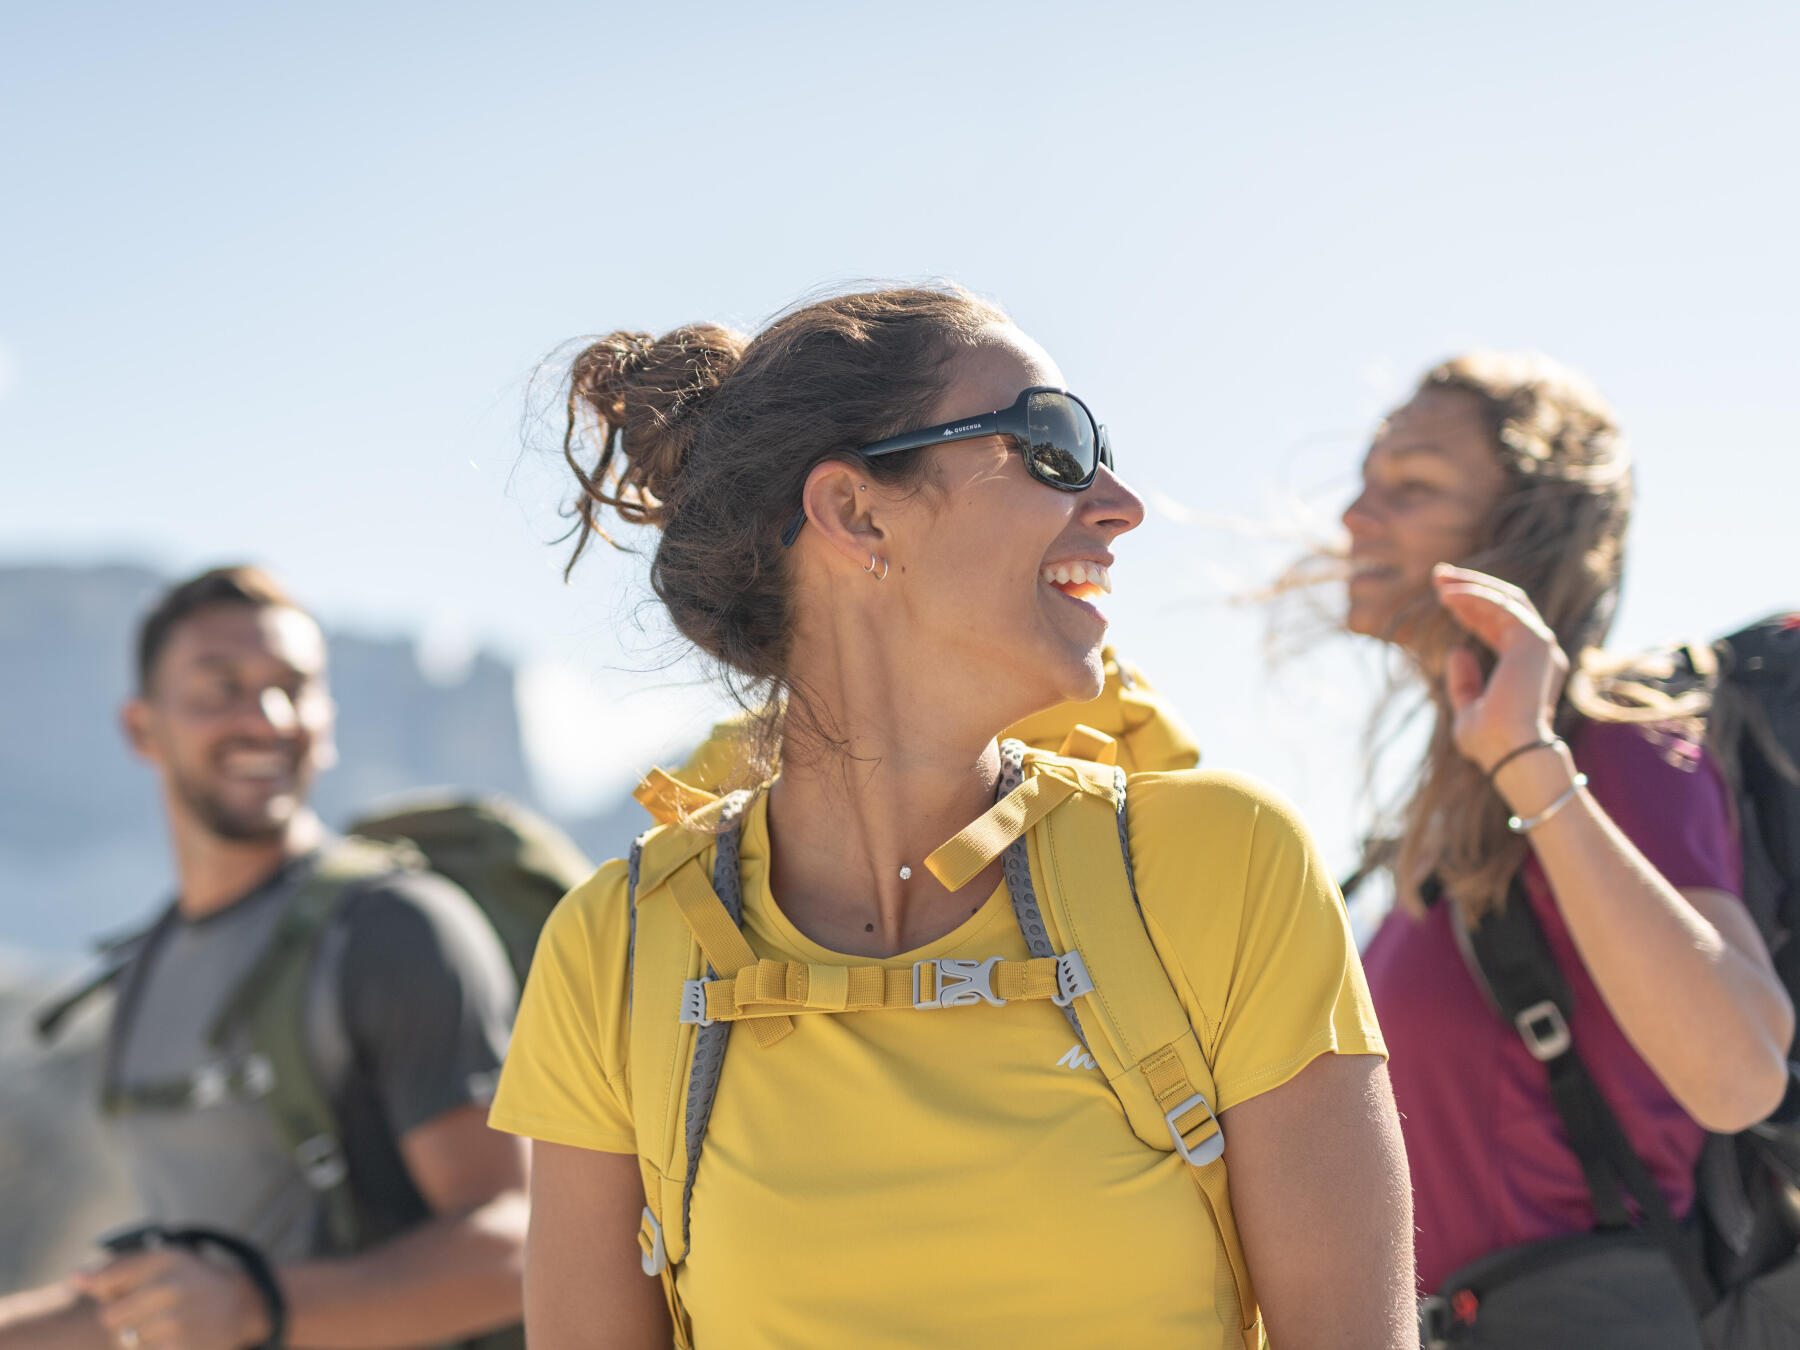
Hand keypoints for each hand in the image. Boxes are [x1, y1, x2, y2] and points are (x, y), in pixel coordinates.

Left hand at [73, 1249, 267, 1349]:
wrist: (243, 1304)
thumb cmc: (189, 1281)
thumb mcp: (161, 1263)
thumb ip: (116, 1269)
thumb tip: (74, 1278)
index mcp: (163, 1259)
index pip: (106, 1279)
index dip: (106, 1290)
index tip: (122, 1290)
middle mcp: (171, 1286)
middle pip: (109, 1317)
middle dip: (121, 1319)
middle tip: (146, 1312)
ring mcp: (178, 1319)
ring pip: (125, 1341)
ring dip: (136, 1339)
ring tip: (161, 1327)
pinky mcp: (183, 1347)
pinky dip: (153, 1349)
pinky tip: (170, 1339)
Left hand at [1431, 563, 1568, 770]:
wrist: (1511, 754)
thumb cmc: (1491, 743)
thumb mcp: (1468, 712)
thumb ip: (1464, 683)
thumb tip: (1456, 651)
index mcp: (1526, 667)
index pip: (1498, 626)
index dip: (1471, 608)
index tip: (1442, 595)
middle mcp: (1539, 653)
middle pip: (1505, 605)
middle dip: (1471, 587)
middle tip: (1438, 575)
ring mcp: (1541, 646)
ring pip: (1507, 600)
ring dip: (1472, 585)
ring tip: (1438, 578)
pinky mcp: (1535, 641)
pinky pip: (1503, 607)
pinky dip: (1476, 596)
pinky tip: (1448, 595)